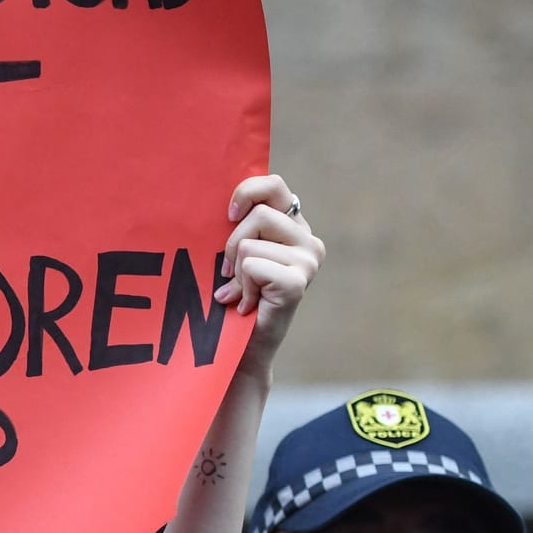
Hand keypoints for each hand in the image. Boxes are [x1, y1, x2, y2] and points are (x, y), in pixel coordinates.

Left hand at [214, 174, 323, 369]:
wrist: (241, 347)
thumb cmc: (233, 296)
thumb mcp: (235, 253)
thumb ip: (239, 225)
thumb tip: (225, 205)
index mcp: (294, 227)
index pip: (275, 186)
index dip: (248, 192)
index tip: (229, 216)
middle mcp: (308, 241)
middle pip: (259, 214)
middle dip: (232, 243)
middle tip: (230, 271)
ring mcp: (308, 261)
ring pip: (250, 243)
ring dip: (236, 270)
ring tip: (242, 290)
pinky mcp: (298, 282)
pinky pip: (251, 266)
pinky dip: (241, 286)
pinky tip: (248, 303)